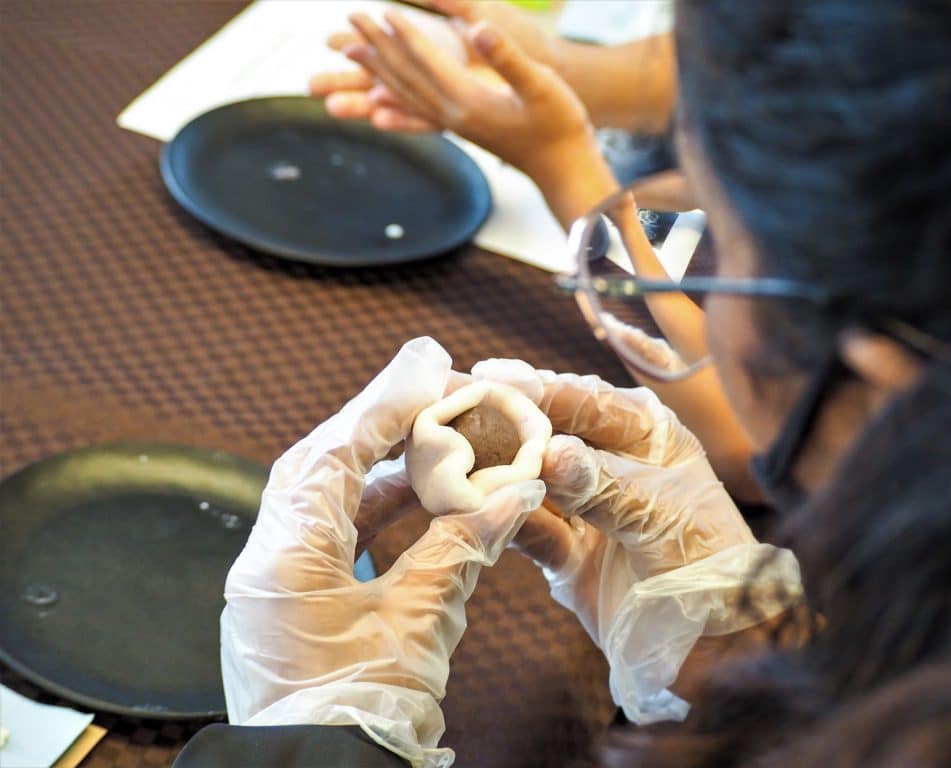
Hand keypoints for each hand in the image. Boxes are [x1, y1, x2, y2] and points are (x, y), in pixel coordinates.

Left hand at [221, 338, 544, 766]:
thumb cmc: (360, 718)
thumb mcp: (418, 624)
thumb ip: (462, 549)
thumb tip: (514, 494)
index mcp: (283, 559)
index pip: (332, 455)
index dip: (383, 405)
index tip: (426, 366)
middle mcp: (267, 562)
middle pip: (321, 464)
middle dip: (378, 421)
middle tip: (429, 385)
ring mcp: (276, 582)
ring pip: (329, 498)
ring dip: (384, 465)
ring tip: (439, 441)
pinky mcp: (294, 602)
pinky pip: (335, 535)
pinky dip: (379, 510)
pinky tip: (422, 497)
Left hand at [315, 10, 591, 179]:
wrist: (562, 167)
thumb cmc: (559, 124)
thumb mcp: (541, 85)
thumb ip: (508, 59)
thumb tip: (478, 29)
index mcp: (469, 101)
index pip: (426, 61)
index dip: (403, 33)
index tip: (379, 10)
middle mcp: (453, 114)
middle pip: (404, 75)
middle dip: (376, 45)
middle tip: (349, 17)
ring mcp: (454, 123)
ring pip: (404, 92)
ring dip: (377, 68)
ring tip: (352, 49)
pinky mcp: (460, 127)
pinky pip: (415, 108)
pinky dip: (393, 93)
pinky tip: (380, 92)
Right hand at [471, 359, 802, 723]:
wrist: (718, 646)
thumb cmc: (709, 563)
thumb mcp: (662, 515)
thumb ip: (603, 485)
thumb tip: (550, 451)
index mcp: (646, 435)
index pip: (585, 401)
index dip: (536, 387)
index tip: (490, 377)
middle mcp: (611, 462)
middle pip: (546, 432)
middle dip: (499, 420)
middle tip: (446, 400)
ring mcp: (585, 506)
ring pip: (527, 478)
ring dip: (489, 467)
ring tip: (440, 450)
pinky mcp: (566, 551)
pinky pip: (524, 527)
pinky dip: (497, 518)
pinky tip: (463, 504)